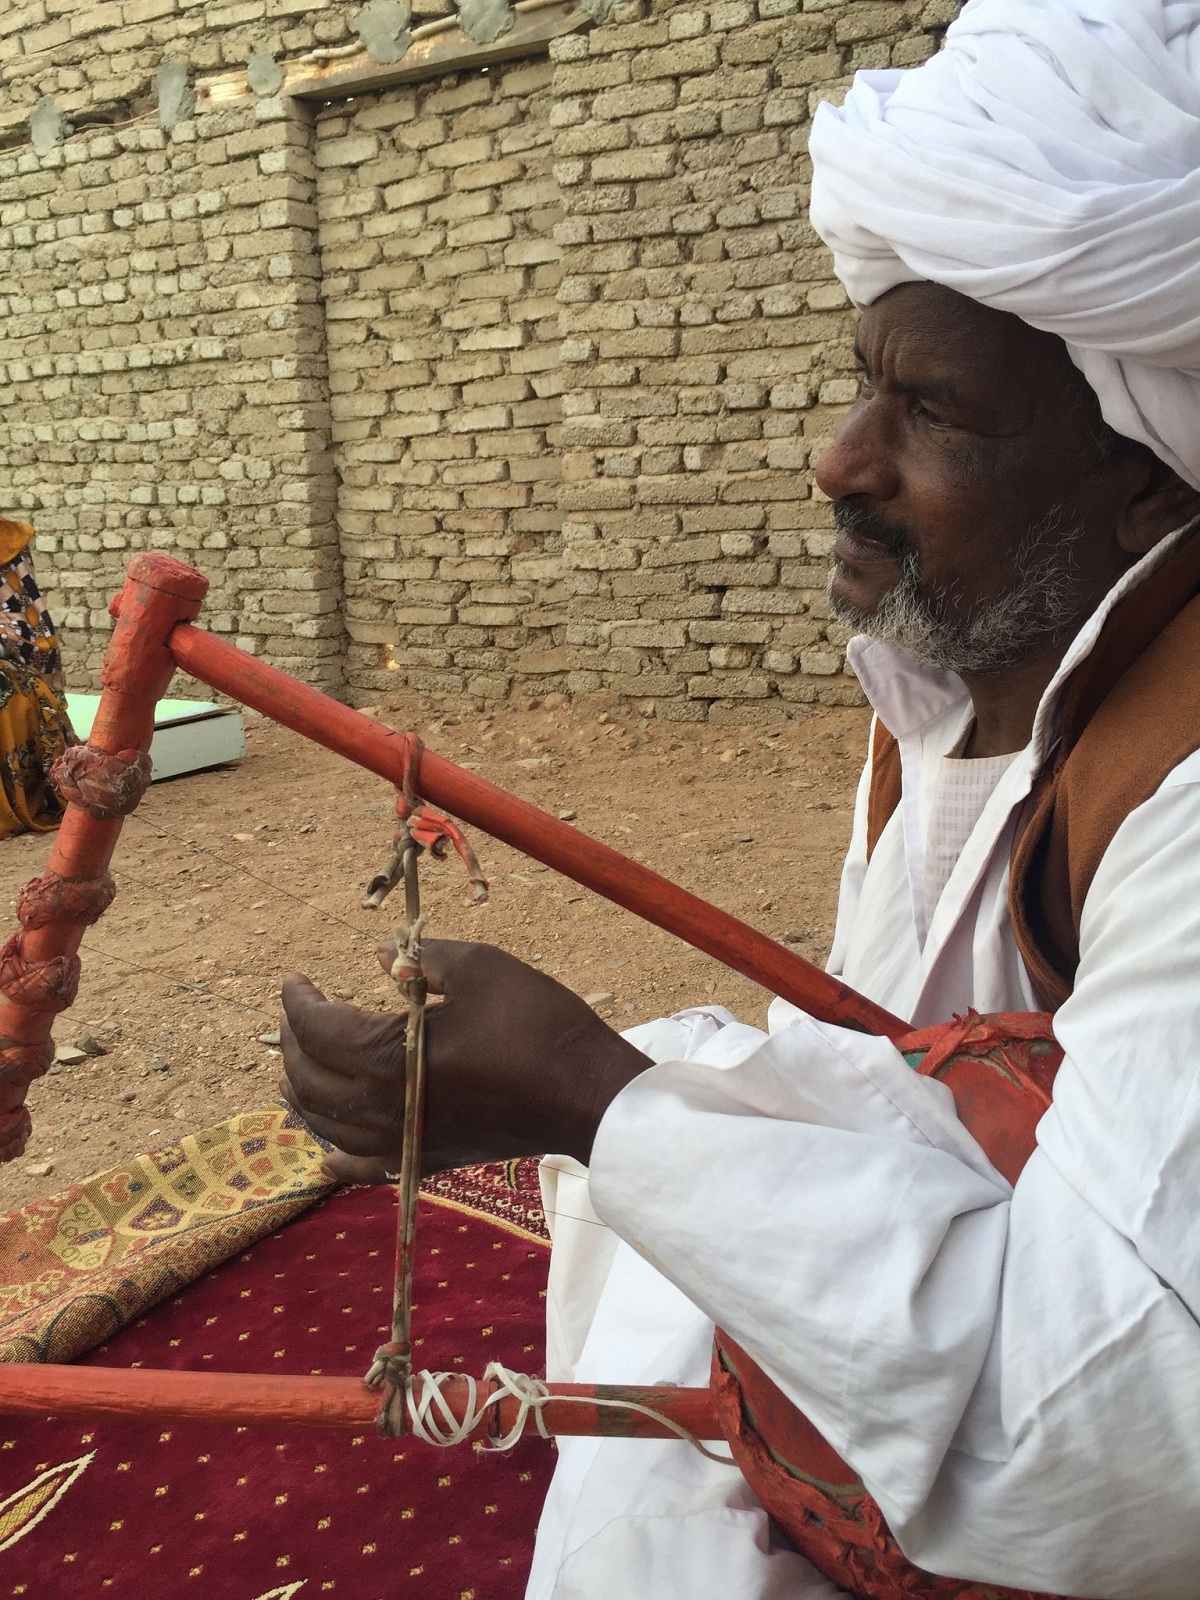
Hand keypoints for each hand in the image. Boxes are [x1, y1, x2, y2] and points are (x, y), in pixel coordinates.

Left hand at [279, 939, 649, 1171]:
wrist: (586, 1092)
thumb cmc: (537, 1024)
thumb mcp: (481, 968)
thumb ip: (422, 958)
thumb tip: (381, 953)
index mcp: (389, 1058)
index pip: (318, 1030)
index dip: (297, 1002)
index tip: (293, 979)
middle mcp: (384, 1108)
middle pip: (311, 1079)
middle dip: (294, 1042)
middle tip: (298, 1011)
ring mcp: (404, 1141)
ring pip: (327, 1125)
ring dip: (304, 1092)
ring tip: (295, 1066)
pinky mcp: (427, 1159)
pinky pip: (364, 1168)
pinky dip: (338, 1159)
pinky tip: (324, 1156)